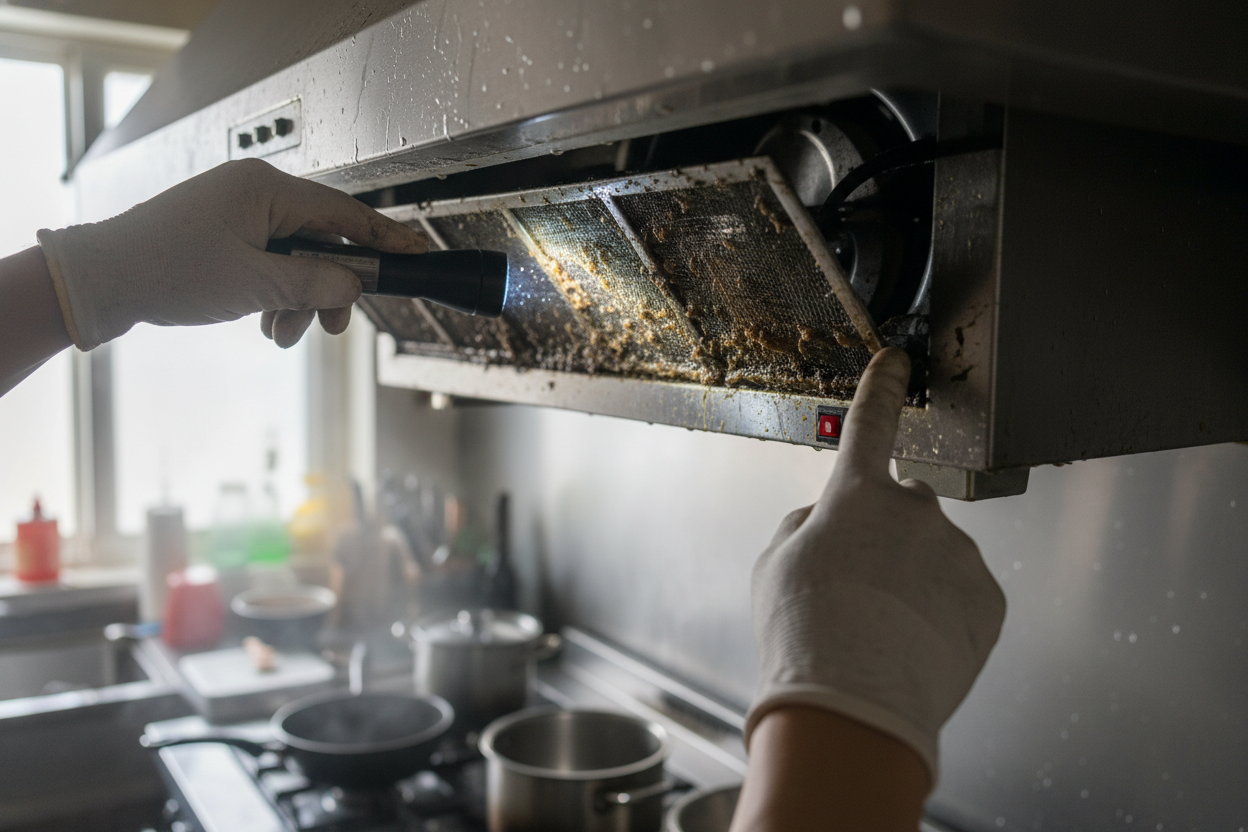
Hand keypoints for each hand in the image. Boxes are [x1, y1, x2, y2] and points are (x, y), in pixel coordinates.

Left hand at [37, 158, 427, 348]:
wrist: (101, 280)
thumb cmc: (165, 271)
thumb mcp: (254, 285)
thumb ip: (314, 284)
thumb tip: (353, 286)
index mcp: (265, 188)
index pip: (343, 213)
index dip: (383, 237)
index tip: (413, 253)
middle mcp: (254, 191)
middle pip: (321, 240)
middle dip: (328, 287)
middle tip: (333, 324)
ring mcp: (237, 210)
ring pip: (295, 257)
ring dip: (298, 299)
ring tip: (280, 332)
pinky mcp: (224, 232)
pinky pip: (270, 261)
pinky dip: (274, 294)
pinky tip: (263, 320)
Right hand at [747, 347, 1005, 783]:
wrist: (855, 705)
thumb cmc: (804, 635)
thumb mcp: (773, 566)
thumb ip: (803, 526)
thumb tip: (826, 522)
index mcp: (856, 494)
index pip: (870, 422)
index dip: (880, 386)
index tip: (894, 359)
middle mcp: (915, 510)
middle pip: (903, 507)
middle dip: (886, 536)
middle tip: (859, 590)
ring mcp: (958, 553)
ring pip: (934, 556)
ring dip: (914, 580)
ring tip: (883, 631)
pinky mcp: (988, 598)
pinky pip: (962, 593)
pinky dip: (942, 613)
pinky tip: (914, 645)